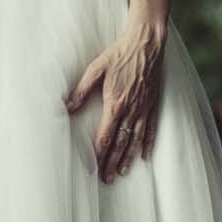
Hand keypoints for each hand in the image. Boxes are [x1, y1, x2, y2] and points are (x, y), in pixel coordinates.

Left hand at [65, 22, 165, 182]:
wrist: (146, 44)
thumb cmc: (119, 54)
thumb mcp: (96, 68)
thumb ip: (82, 89)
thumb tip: (68, 106)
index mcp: (115, 103)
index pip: (106, 135)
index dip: (100, 153)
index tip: (95, 166)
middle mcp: (131, 110)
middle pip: (120, 143)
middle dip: (112, 162)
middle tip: (107, 178)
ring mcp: (144, 108)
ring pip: (136, 139)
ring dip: (128, 158)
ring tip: (122, 172)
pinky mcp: (153, 104)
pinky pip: (151, 128)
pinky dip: (148, 143)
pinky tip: (145, 156)